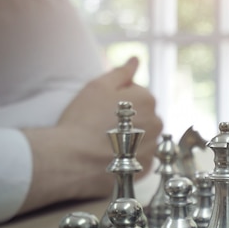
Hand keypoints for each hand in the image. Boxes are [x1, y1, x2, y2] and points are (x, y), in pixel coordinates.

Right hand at [57, 56, 162, 175]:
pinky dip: (128, 157)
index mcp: (148, 99)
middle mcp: (157, 122)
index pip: (138, 93)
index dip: (117, 100)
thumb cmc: (83, 120)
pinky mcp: (145, 167)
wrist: (71, 159)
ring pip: (142, 138)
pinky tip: (110, 157)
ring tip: (104, 143)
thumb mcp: (98, 87)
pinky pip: (139, 158)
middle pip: (144, 116)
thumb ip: (121, 73)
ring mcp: (152, 147)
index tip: (102, 108)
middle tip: (102, 126)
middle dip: (127, 119)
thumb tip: (136, 60)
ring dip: (129, 139)